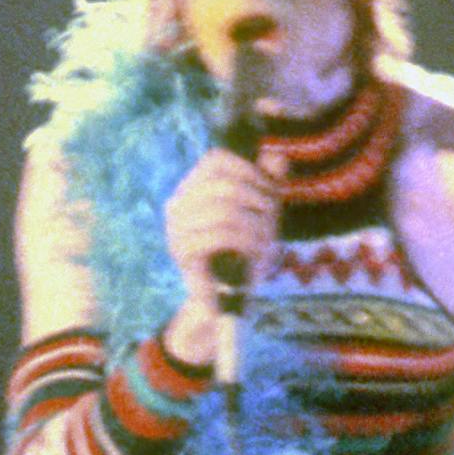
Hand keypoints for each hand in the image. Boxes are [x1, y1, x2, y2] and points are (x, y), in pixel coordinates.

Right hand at [161, 144, 279, 363]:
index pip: (216, 159)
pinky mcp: (182, 252)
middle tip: (274, 222)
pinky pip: (218, 235)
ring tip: (267, 241)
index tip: (270, 192)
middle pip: (224, 184)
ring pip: (223, 210)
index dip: (249, 170)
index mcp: (192, 187)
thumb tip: (278, 157)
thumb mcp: (263, 210)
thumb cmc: (245, 250)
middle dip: (258, 200)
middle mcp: (178, 203)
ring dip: (256, 225)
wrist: (228, 296)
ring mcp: (175, 228)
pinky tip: (256, 253)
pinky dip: (246, 242)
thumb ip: (269, 182)